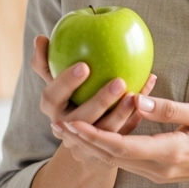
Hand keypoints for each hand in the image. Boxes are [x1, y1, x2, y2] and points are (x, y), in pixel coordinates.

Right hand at [30, 34, 156, 169]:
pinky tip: (147, 94)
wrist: (83, 138)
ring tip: (135, 94)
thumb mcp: (57, 82)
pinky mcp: (108, 150)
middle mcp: (67, 128)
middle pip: (81, 119)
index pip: (51, 96)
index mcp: (52, 108)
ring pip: (106, 132)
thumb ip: (47, 62)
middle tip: (119, 81)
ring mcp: (88, 143)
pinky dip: (137, 114)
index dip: (66, 82)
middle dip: (100, 101)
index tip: (84, 65)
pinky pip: (125, 132)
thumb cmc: (70, 97)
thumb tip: (40, 38)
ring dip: (122, 113)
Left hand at [56, 94, 188, 184]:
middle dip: (82, 141)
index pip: (121, 147)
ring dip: (90, 146)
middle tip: (56, 123)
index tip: (71, 121)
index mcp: (168, 153)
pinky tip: (95, 136)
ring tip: (67, 130)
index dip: (93, 135)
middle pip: (111, 157)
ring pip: (116, 161)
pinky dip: (107, 149)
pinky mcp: (160, 171)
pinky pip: (127, 161)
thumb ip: (170, 109)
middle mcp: (159, 168)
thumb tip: (138, 100)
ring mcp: (158, 173)